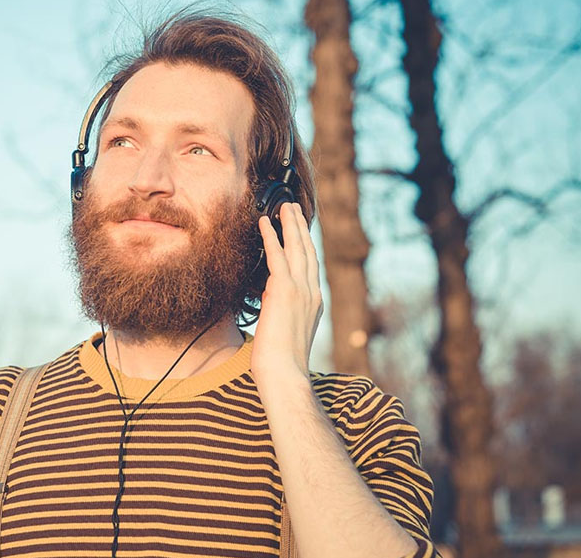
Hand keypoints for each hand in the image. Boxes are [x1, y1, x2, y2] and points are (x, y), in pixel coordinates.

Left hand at [251, 202, 323, 383]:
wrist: (285, 373)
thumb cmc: (281, 361)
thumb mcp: (286, 330)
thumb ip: (282, 310)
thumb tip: (270, 297)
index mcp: (315, 303)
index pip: (311, 266)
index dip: (306, 245)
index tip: (301, 229)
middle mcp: (312, 293)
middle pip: (308, 251)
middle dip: (301, 227)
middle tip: (294, 208)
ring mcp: (301, 291)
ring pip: (297, 249)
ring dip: (289, 224)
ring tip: (284, 207)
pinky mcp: (284, 291)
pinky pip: (278, 257)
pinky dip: (271, 237)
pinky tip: (265, 222)